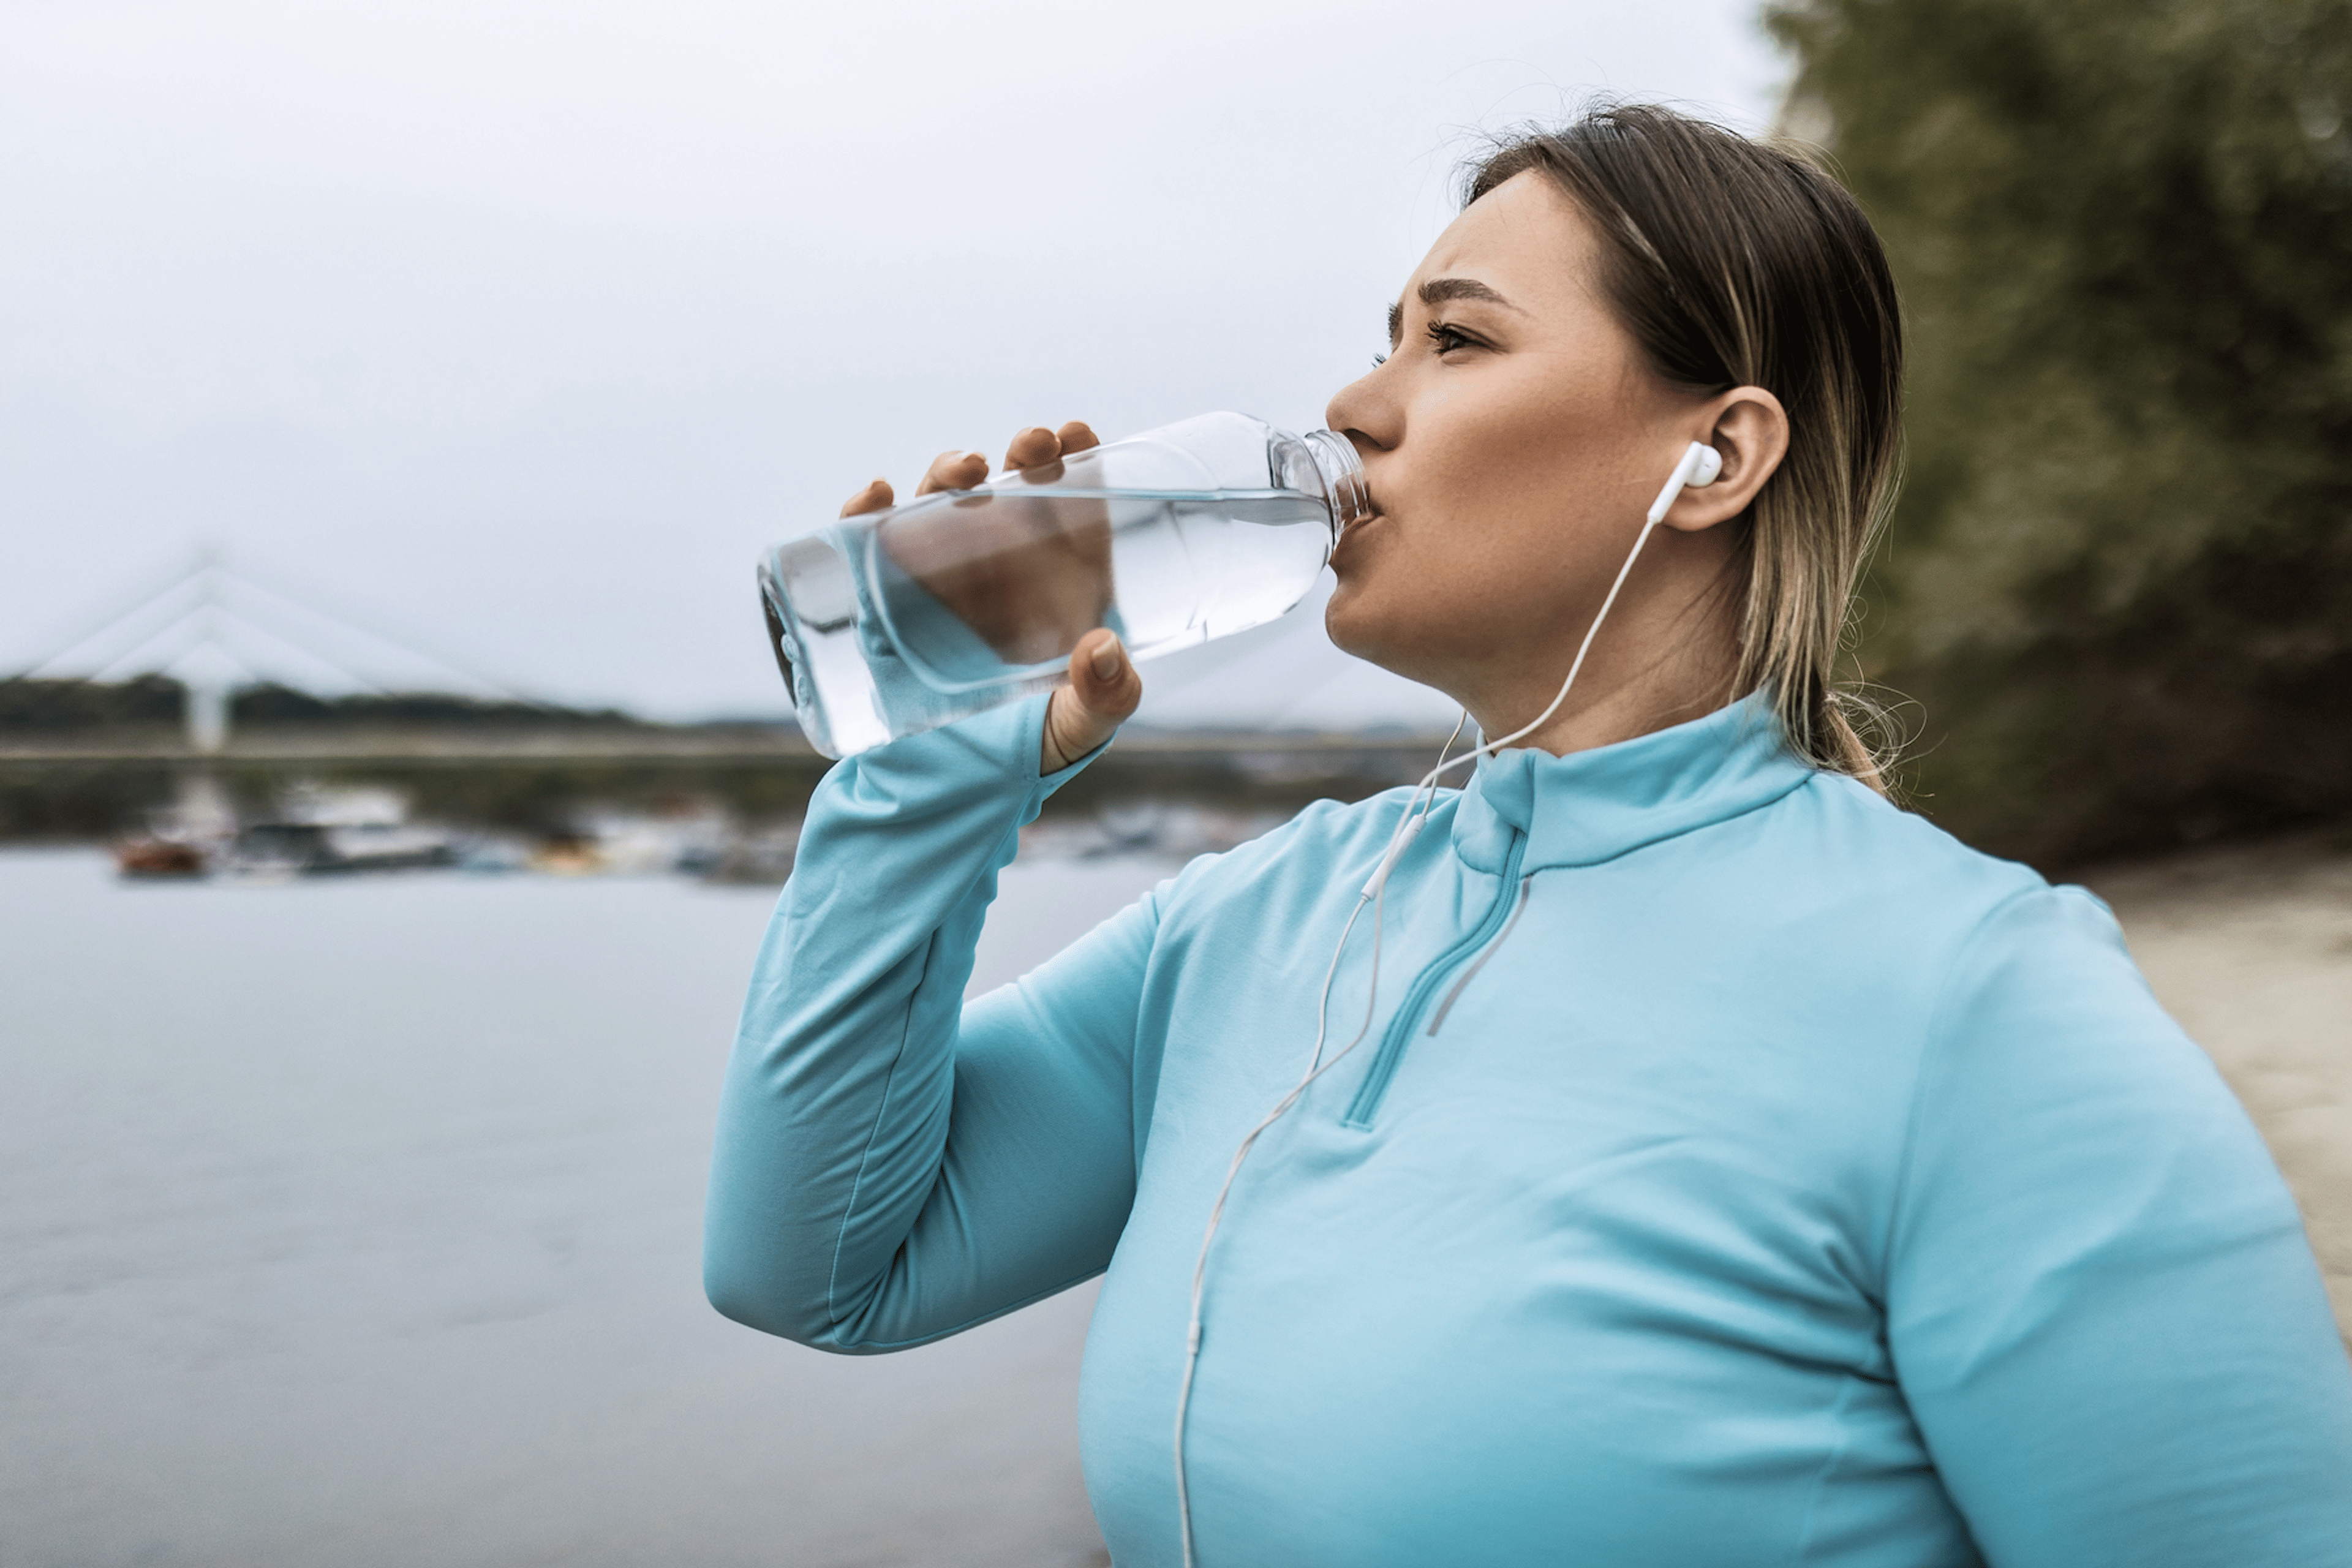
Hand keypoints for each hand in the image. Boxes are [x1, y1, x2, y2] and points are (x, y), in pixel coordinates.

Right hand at [840, 422, 1140, 771]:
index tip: (1074, 433)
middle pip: (1014, 489)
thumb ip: (1104, 698)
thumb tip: (1102, 650)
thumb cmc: (1035, 744)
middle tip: (1029, 446)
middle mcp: (1005, 565)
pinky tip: (875, 496)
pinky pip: (872, 543)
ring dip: (951, 473)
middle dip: (1021, 455)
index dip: (1077, 458)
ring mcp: (945, 577)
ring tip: (967, 471)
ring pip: (946, 504)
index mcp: (1062, 580)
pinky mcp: (890, 600)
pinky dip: (865, 513)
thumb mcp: (1080, 726)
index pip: (1075, 502)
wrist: (958, 783)